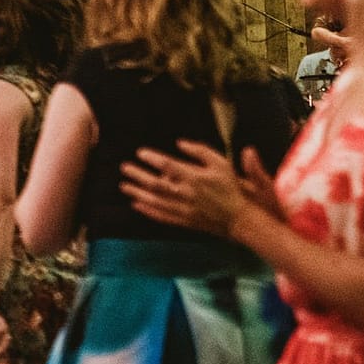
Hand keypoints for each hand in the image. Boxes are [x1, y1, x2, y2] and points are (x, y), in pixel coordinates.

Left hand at [120, 139, 256, 236]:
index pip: (168, 165)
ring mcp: (184, 209)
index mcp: (195, 177)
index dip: (152, 158)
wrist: (239, 218)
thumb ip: (200, 151)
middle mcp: (186, 193)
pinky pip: (161, 216)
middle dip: (138, 175)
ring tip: (124, 186)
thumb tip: (180, 143)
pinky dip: (147, 210)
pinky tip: (136, 205)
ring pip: (155, 201)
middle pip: (156, 184)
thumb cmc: (230, 187)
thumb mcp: (221, 163)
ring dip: (137, 193)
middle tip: (125, 168)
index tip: (140, 153)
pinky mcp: (184, 221)